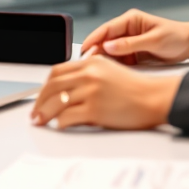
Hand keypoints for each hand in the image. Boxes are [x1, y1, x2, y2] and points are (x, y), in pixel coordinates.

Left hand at [31, 55, 181, 129]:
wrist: (153, 98)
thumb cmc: (135, 89)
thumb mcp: (109, 71)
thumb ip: (88, 75)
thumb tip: (66, 90)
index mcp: (92, 62)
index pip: (58, 71)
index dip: (45, 85)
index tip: (41, 95)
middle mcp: (89, 73)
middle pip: (53, 86)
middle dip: (39, 101)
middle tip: (35, 112)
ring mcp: (91, 91)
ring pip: (56, 102)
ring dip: (44, 114)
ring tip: (41, 121)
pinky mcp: (94, 109)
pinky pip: (67, 117)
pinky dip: (60, 123)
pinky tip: (60, 125)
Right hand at [79, 9, 188, 65]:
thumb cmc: (175, 37)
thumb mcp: (154, 41)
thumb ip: (131, 44)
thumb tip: (109, 46)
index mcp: (131, 20)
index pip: (106, 29)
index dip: (93, 39)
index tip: (84, 51)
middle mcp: (127, 29)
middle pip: (105, 40)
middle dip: (96, 52)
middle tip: (87, 65)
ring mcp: (129, 41)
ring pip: (109, 51)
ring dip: (104, 61)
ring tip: (97, 72)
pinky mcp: (132, 52)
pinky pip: (118, 59)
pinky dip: (114, 66)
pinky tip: (110, 74)